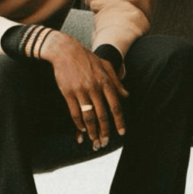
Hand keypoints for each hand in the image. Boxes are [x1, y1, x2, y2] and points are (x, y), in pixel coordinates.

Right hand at [40, 32, 129, 149]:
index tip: (122, 132)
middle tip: (106, 143)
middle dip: (105, 131)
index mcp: (106, 82)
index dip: (119, 121)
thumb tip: (126, 95)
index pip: (115, 106)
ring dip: (92, 131)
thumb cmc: (87, 58)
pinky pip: (74, 112)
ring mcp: (81, 91)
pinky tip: (82, 130)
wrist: (66, 50)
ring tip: (94, 141)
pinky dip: (78, 123)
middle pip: (102, 114)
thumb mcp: (106, 66)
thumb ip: (116, 81)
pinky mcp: (68, 93)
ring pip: (88, 116)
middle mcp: (95, 88)